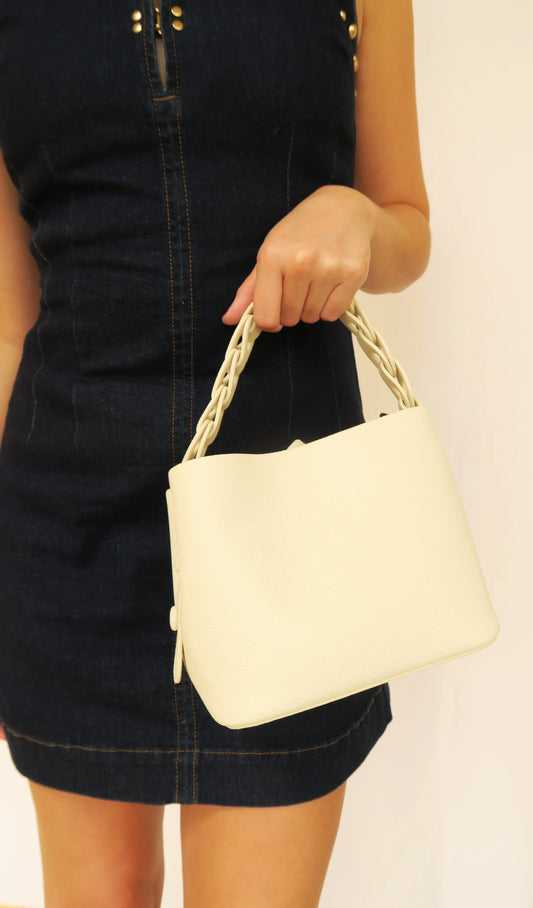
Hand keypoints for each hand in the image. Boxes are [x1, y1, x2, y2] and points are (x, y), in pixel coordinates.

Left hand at [221, 185, 375, 331]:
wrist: (342, 210)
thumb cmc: (300, 234)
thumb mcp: (269, 253)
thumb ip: (249, 290)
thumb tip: (228, 319)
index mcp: (272, 256)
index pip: (266, 316)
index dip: (269, 321)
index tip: (274, 312)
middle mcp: (301, 262)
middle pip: (290, 318)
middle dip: (291, 310)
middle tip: (298, 286)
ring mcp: (329, 268)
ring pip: (312, 317)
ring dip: (311, 307)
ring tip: (315, 282)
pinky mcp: (353, 274)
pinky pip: (333, 313)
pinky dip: (330, 307)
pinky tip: (330, 286)